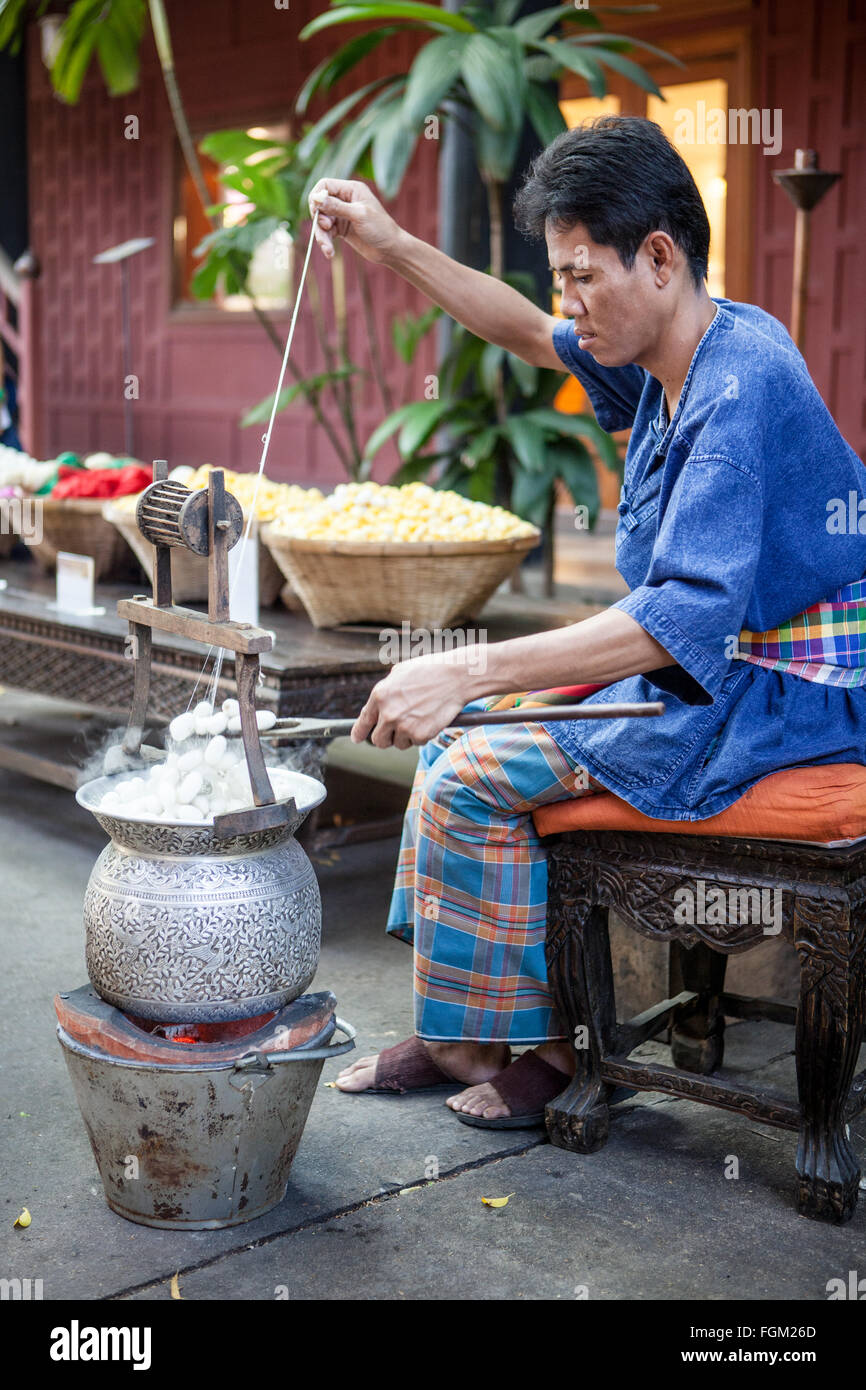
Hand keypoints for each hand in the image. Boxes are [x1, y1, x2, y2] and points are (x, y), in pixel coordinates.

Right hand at [308, 179, 401, 263]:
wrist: (390, 249)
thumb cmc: (380, 228)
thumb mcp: (358, 215)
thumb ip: (336, 207)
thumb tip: (315, 198)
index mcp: (351, 189)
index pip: (325, 185)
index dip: (316, 196)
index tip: (316, 211)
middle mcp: (345, 199)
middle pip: (320, 204)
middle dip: (319, 219)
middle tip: (326, 228)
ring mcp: (342, 215)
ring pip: (322, 221)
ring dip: (321, 235)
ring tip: (327, 248)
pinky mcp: (341, 229)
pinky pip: (327, 233)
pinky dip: (326, 242)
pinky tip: (329, 253)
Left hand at [352, 652, 475, 748]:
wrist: (456, 676)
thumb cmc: (430, 670)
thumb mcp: (400, 673)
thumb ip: (386, 692)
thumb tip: (378, 707)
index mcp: (380, 695)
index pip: (363, 721)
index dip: (358, 732)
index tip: (357, 738)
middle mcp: (388, 713)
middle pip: (377, 740)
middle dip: (385, 738)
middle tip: (395, 732)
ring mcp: (404, 726)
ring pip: (398, 744)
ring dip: (406, 736)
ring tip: (419, 718)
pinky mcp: (420, 735)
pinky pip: (416, 743)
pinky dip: (423, 735)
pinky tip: (430, 719)